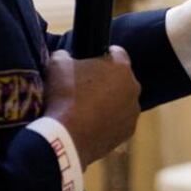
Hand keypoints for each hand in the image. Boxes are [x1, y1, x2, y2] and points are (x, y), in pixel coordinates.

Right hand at [43, 47, 140, 167]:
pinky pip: (120, 121)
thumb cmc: (64, 95)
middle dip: (107, 80)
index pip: (117, 53)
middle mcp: (133, 87)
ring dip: (110, 102)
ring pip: (122, 101)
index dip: (103, 55)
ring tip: (88, 109)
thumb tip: (66, 56)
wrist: (66, 138)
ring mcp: (133, 112)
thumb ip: (66, 55)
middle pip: (121, 79)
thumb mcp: (57, 65)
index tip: (91, 61)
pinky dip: (110, 121)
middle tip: (86, 88)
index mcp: (121, 67)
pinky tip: (92, 125)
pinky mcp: (128, 132)